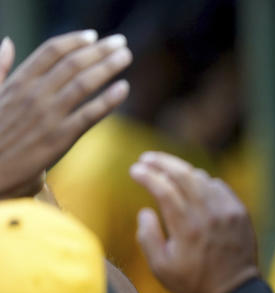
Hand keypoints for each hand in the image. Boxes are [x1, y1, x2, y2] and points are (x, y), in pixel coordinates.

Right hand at [0, 31, 130, 197]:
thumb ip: (1, 68)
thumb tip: (6, 42)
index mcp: (18, 82)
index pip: (50, 51)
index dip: (75, 40)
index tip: (94, 35)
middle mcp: (34, 95)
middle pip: (73, 63)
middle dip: (99, 50)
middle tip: (120, 42)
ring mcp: (49, 116)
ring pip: (84, 84)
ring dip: (108, 67)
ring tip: (126, 56)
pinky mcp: (62, 138)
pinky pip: (90, 114)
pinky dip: (109, 99)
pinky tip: (124, 88)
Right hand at [130, 151, 259, 292]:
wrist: (236, 291)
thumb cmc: (194, 282)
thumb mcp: (161, 268)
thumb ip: (147, 237)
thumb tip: (145, 210)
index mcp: (186, 228)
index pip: (164, 189)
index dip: (147, 175)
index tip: (134, 170)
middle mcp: (209, 215)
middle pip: (183, 175)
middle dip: (162, 162)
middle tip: (146, 158)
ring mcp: (228, 212)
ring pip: (202, 178)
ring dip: (182, 171)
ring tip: (167, 170)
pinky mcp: (240, 213)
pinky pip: (220, 187)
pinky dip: (204, 181)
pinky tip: (193, 184)